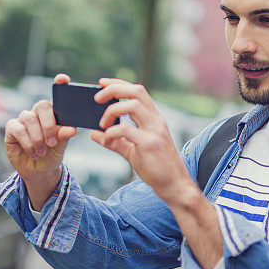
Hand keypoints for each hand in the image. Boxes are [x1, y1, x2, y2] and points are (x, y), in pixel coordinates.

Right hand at [4, 74, 77, 182]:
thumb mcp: (61, 147)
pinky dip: (28, 142)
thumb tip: (71, 129)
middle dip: (48, 124)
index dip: (59, 84)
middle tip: (53, 142)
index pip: (56, 95)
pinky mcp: (12, 128)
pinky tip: (33, 152)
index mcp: (53, 113)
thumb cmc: (51, 156)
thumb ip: (64, 136)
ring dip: (37, 138)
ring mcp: (24, 119)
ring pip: (29, 118)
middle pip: (42, 105)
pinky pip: (19, 129)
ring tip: (43, 151)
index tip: (63, 79)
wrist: (38, 171)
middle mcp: (38, 113)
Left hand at [90, 78, 193, 201]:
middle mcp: (156, 120)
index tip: (102, 82)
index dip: (119, 83)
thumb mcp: (132, 151)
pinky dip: (112, 131)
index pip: (137, 91)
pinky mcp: (150, 144)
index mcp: (154, 119)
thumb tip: (94, 134)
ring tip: (102, 124)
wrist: (174, 185)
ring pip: (132, 105)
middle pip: (136, 91)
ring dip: (112, 110)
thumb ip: (114, 141)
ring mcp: (154, 131)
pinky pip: (126, 129)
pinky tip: (106, 138)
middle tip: (97, 99)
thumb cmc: (155, 168)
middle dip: (114, 89)